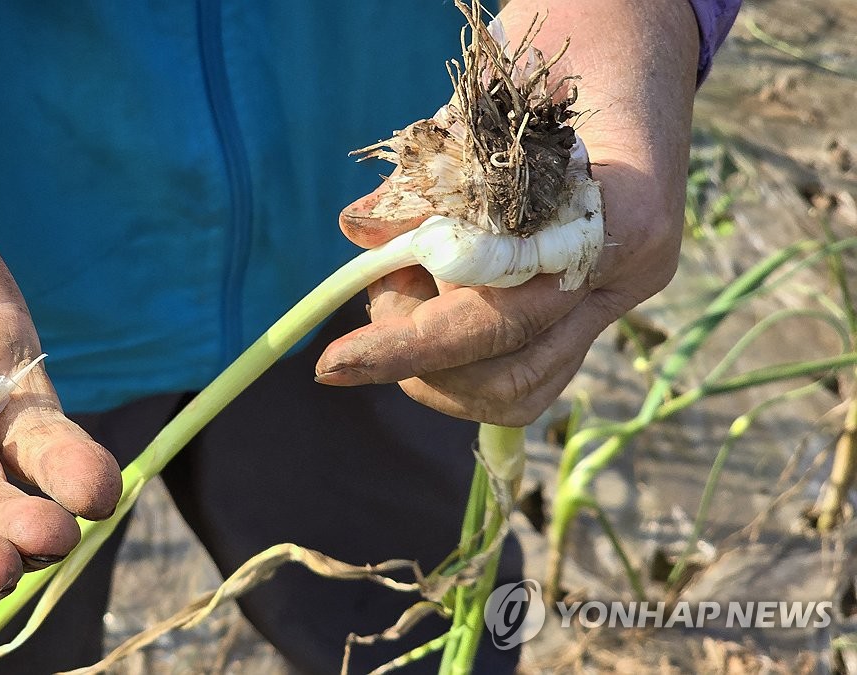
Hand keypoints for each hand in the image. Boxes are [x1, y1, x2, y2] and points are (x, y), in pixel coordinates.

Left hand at [315, 0, 700, 425]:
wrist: (622, 40)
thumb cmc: (549, 56)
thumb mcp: (478, 109)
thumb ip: (423, 180)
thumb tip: (356, 233)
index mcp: (615, 218)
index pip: (502, 318)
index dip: (411, 346)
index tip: (335, 362)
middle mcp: (628, 272)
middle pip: (509, 375)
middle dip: (419, 357)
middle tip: (379, 289)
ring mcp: (619, 293)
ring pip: (520, 389)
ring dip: (436, 364)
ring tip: (403, 288)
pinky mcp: (597, 303)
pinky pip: (526, 368)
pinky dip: (461, 358)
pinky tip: (430, 302)